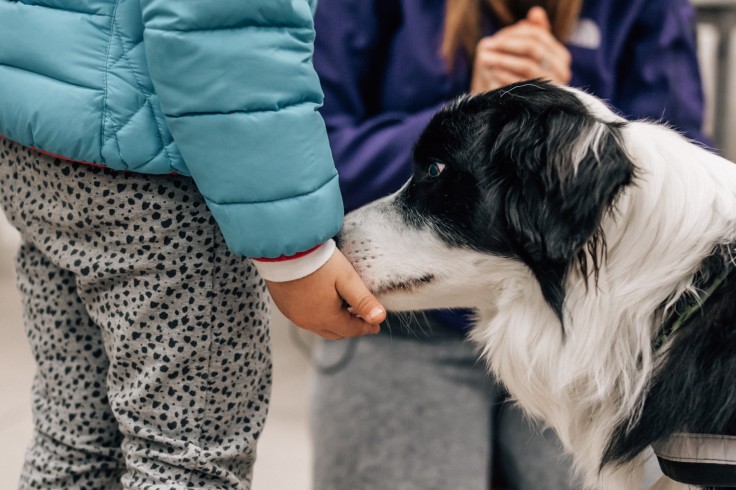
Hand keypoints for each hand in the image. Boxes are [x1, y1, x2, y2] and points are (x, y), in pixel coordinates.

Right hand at [265, 249, 386, 339]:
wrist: (284, 248)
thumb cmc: (316, 261)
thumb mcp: (346, 278)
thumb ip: (363, 300)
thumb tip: (380, 318)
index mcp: (325, 318)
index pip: (350, 330)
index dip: (366, 328)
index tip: (376, 326)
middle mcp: (307, 322)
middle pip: (335, 332)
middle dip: (351, 328)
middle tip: (363, 321)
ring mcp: (294, 315)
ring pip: (320, 327)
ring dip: (334, 323)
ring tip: (346, 311)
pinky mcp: (285, 306)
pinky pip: (306, 318)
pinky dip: (319, 316)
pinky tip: (324, 303)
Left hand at [470, 7, 571, 93]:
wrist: (520, 112)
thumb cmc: (522, 79)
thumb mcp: (527, 55)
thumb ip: (534, 32)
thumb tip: (536, 12)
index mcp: (561, 57)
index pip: (538, 35)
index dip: (514, 34)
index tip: (494, 38)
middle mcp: (563, 72)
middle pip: (533, 48)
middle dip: (506, 45)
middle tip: (484, 46)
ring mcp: (555, 87)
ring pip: (528, 65)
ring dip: (502, 60)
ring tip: (482, 58)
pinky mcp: (541, 100)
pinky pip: (522, 83)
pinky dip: (505, 76)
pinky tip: (491, 73)